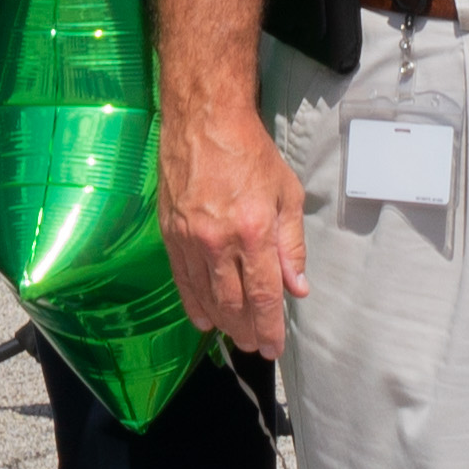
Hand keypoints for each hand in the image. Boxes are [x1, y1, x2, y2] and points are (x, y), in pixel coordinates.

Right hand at [165, 111, 307, 361]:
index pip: (264, 295)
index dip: (269, 327)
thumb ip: (292, 245)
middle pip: (233, 304)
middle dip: (246, 331)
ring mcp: (190, 239)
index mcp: (254, 231)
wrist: (204, 120)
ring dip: (222, 323)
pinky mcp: (170, 233)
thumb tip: (297, 288)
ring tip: (235, 337)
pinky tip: (203, 320)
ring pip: (206, 297)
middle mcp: (219, 241)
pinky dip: (193, 304)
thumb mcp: (286, 194)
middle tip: (255, 346)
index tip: (274, 348)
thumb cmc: (251, 153)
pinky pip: (182, 280)